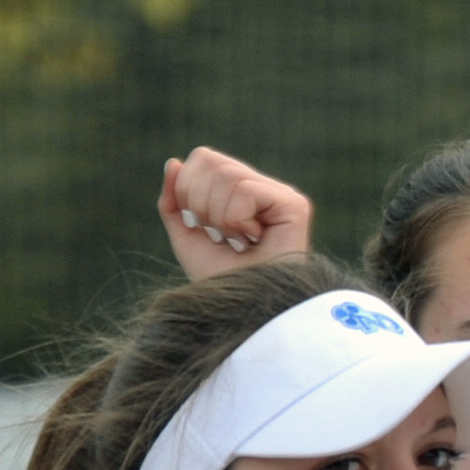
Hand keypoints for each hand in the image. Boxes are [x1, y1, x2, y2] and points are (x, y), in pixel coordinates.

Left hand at [159, 148, 312, 280]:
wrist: (245, 311)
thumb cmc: (221, 280)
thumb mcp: (186, 236)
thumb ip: (174, 200)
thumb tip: (174, 162)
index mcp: (241, 193)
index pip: (204, 158)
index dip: (187, 188)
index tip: (202, 226)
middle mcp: (264, 189)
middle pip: (211, 159)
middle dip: (199, 201)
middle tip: (219, 235)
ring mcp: (282, 196)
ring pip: (227, 174)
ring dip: (218, 215)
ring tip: (237, 241)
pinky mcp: (294, 206)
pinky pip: (245, 190)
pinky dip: (236, 219)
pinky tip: (253, 240)